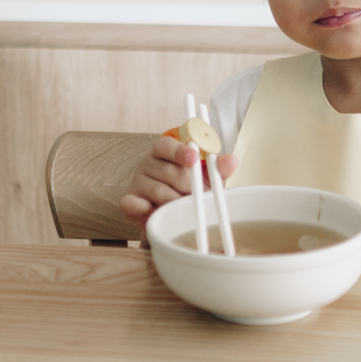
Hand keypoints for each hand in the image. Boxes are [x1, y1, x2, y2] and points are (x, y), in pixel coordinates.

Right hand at [120, 136, 237, 226]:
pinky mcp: (128, 201)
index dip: (180, 151)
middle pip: (167, 171)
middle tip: (198, 197)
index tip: (193, 158)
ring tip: (185, 209)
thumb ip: (217, 169)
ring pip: (158, 190)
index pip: (167, 145)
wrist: (172, 216)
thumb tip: (232, 160)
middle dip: (187, 187)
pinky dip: (145, 209)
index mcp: (165, 151)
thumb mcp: (206, 178)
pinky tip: (154, 212)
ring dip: (175, 202)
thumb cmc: (190, 190)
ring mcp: (137, 181)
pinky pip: (133, 204)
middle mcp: (148, 163)